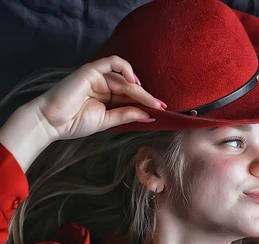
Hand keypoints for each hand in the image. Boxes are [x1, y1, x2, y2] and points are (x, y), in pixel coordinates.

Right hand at [29, 55, 165, 140]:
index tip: (162, 111)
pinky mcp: (91, 70)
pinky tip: (135, 82)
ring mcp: (97, 77)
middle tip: (161, 107)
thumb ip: (126, 115)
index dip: (147, 102)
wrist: (52, 122)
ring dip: (140, 90)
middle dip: (147, 97)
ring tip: (151, 101)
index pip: (131, 97)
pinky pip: (112, 62)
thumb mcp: (107, 121)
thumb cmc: (74, 123)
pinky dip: (126, 68)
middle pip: (131, 88)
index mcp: (107, 97)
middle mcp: (104, 85)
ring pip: (125, 79)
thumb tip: (149, 115)